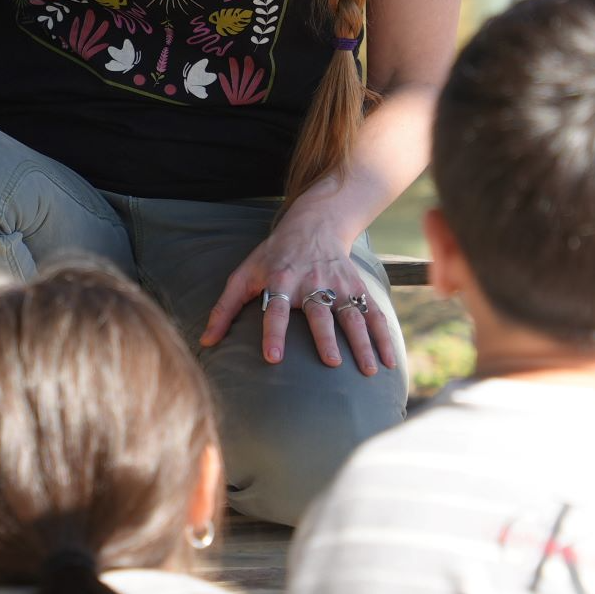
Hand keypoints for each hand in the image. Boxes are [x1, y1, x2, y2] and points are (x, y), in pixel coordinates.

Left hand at [201, 210, 398, 373]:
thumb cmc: (273, 256)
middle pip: (320, 312)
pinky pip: (373, 313)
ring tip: (368, 370)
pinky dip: (383, 336)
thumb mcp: (244, 274)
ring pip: (352, 315)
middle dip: (325, 338)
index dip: (273, 333)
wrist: (314, 223)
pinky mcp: (357, 287)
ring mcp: (338, 285)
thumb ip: (225, 308)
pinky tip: (389, 361)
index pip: (275, 309)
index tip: (273, 358)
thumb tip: (205, 342)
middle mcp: (312, 282)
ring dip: (361, 342)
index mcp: (281, 280)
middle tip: (331, 364)